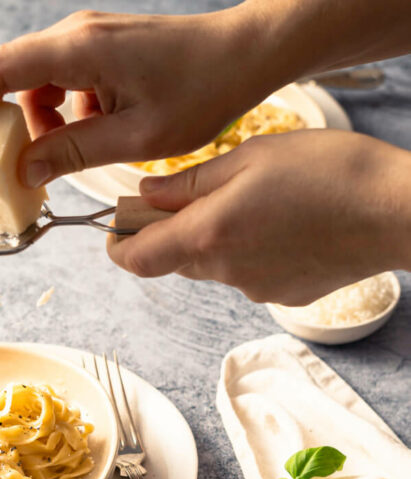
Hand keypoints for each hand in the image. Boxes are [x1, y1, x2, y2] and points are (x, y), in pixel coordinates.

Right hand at [0, 8, 274, 187]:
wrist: (241, 55)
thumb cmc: (200, 91)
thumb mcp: (135, 138)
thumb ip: (74, 153)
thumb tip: (25, 171)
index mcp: (79, 50)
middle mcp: (76, 35)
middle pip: (11, 78)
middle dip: (5, 126)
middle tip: (17, 169)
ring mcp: (87, 39)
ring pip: (36, 85)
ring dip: (42, 125)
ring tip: (72, 155)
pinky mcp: (99, 49)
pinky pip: (62, 83)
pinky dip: (65, 115)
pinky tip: (96, 134)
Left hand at [107, 130, 410, 303]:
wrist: (394, 212)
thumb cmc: (329, 174)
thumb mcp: (250, 159)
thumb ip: (189, 184)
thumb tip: (145, 197)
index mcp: (207, 237)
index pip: (136, 259)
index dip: (118, 243)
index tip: (119, 225)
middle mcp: (225, 273)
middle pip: (175, 260)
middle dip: (172, 232)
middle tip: (192, 194)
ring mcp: (255, 290)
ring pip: (214, 266)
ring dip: (217, 239)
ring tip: (257, 202)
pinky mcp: (283, 297)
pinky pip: (250, 275)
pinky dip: (253, 252)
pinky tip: (285, 225)